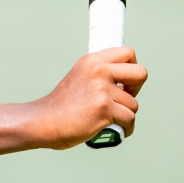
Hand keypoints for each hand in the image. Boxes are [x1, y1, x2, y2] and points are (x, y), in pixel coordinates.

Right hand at [32, 47, 147, 148]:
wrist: (42, 121)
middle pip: (141, 73)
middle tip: (123, 98)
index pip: (128, 53)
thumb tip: (126, 83)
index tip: (124, 83)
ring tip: (108, 118)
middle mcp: (98, 70)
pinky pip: (129, 120)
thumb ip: (99, 75)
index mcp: (91, 61)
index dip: (132, 69)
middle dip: (136, 89)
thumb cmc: (61, 106)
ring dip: (124, 114)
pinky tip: (114, 129)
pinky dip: (125, 128)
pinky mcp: (104, 109)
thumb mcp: (79, 78)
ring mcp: (101, 89)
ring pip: (134, 104)